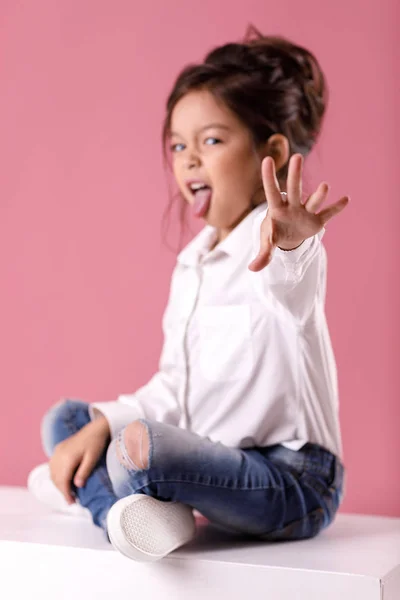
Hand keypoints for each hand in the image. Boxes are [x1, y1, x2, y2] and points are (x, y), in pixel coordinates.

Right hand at [49, 416, 109, 503]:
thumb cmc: (96, 443)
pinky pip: (53, 466)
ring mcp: (57, 451)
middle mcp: (59, 454)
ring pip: (52, 473)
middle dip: (62, 490)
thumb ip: (84, 472)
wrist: (95, 428)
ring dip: (58, 483)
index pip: (63, 480)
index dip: (66, 493)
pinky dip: (56, 475)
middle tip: (71, 500)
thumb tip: (77, 486)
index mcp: (67, 457)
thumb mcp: (92, 458)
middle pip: (56, 478)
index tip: (71, 502)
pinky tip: (63, 479)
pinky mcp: (58, 448)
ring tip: (68, 491)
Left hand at [248, 154, 348, 270]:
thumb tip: (253, 269)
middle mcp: (291, 206)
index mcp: (276, 209)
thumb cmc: (273, 233)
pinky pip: (327, 214)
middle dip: (295, 175)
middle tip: (297, 157)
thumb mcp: (266, 243)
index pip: (271, 191)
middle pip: (293, 189)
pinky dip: (336, 208)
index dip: (268, 177)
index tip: (267, 160)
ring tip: (325, 186)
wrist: (288, 237)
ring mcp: (305, 212)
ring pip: (312, 201)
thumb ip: (262, 254)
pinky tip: (346, 199)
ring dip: (318, 195)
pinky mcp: (316, 221)